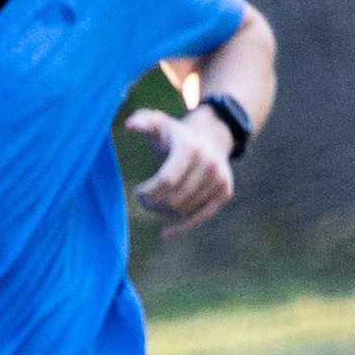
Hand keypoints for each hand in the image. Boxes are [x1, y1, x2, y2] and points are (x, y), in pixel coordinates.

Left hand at [127, 105, 238, 231]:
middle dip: (154, 203)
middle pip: (174, 198)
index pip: (167, 180)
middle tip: (144, 200)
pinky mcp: (225, 192)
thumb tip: (129, 126)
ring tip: (155, 204)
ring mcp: (219, 179)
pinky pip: (201, 217)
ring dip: (165, 211)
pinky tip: (166, 233)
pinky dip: (183, 228)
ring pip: (184, 209)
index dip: (149, 192)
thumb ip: (141, 121)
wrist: (211, 136)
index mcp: (190, 148)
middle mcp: (208, 164)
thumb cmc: (176, 133)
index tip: (138, 193)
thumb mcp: (158, 122)